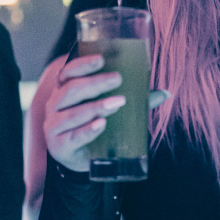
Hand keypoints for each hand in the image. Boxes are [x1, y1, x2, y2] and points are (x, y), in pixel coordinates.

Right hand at [44, 54, 169, 172]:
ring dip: (96, 106)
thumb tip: (165, 93)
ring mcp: (54, 126)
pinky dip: (88, 130)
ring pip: (73, 113)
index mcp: (64, 91)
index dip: (82, 64)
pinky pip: (73, 137)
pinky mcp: (59, 146)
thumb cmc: (94, 128)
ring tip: (118, 102)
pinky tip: (101, 125)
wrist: (81, 160)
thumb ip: (135, 102)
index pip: (68, 72)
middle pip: (71, 90)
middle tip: (117, 79)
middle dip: (95, 83)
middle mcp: (55, 106)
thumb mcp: (110, 111)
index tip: (101, 59)